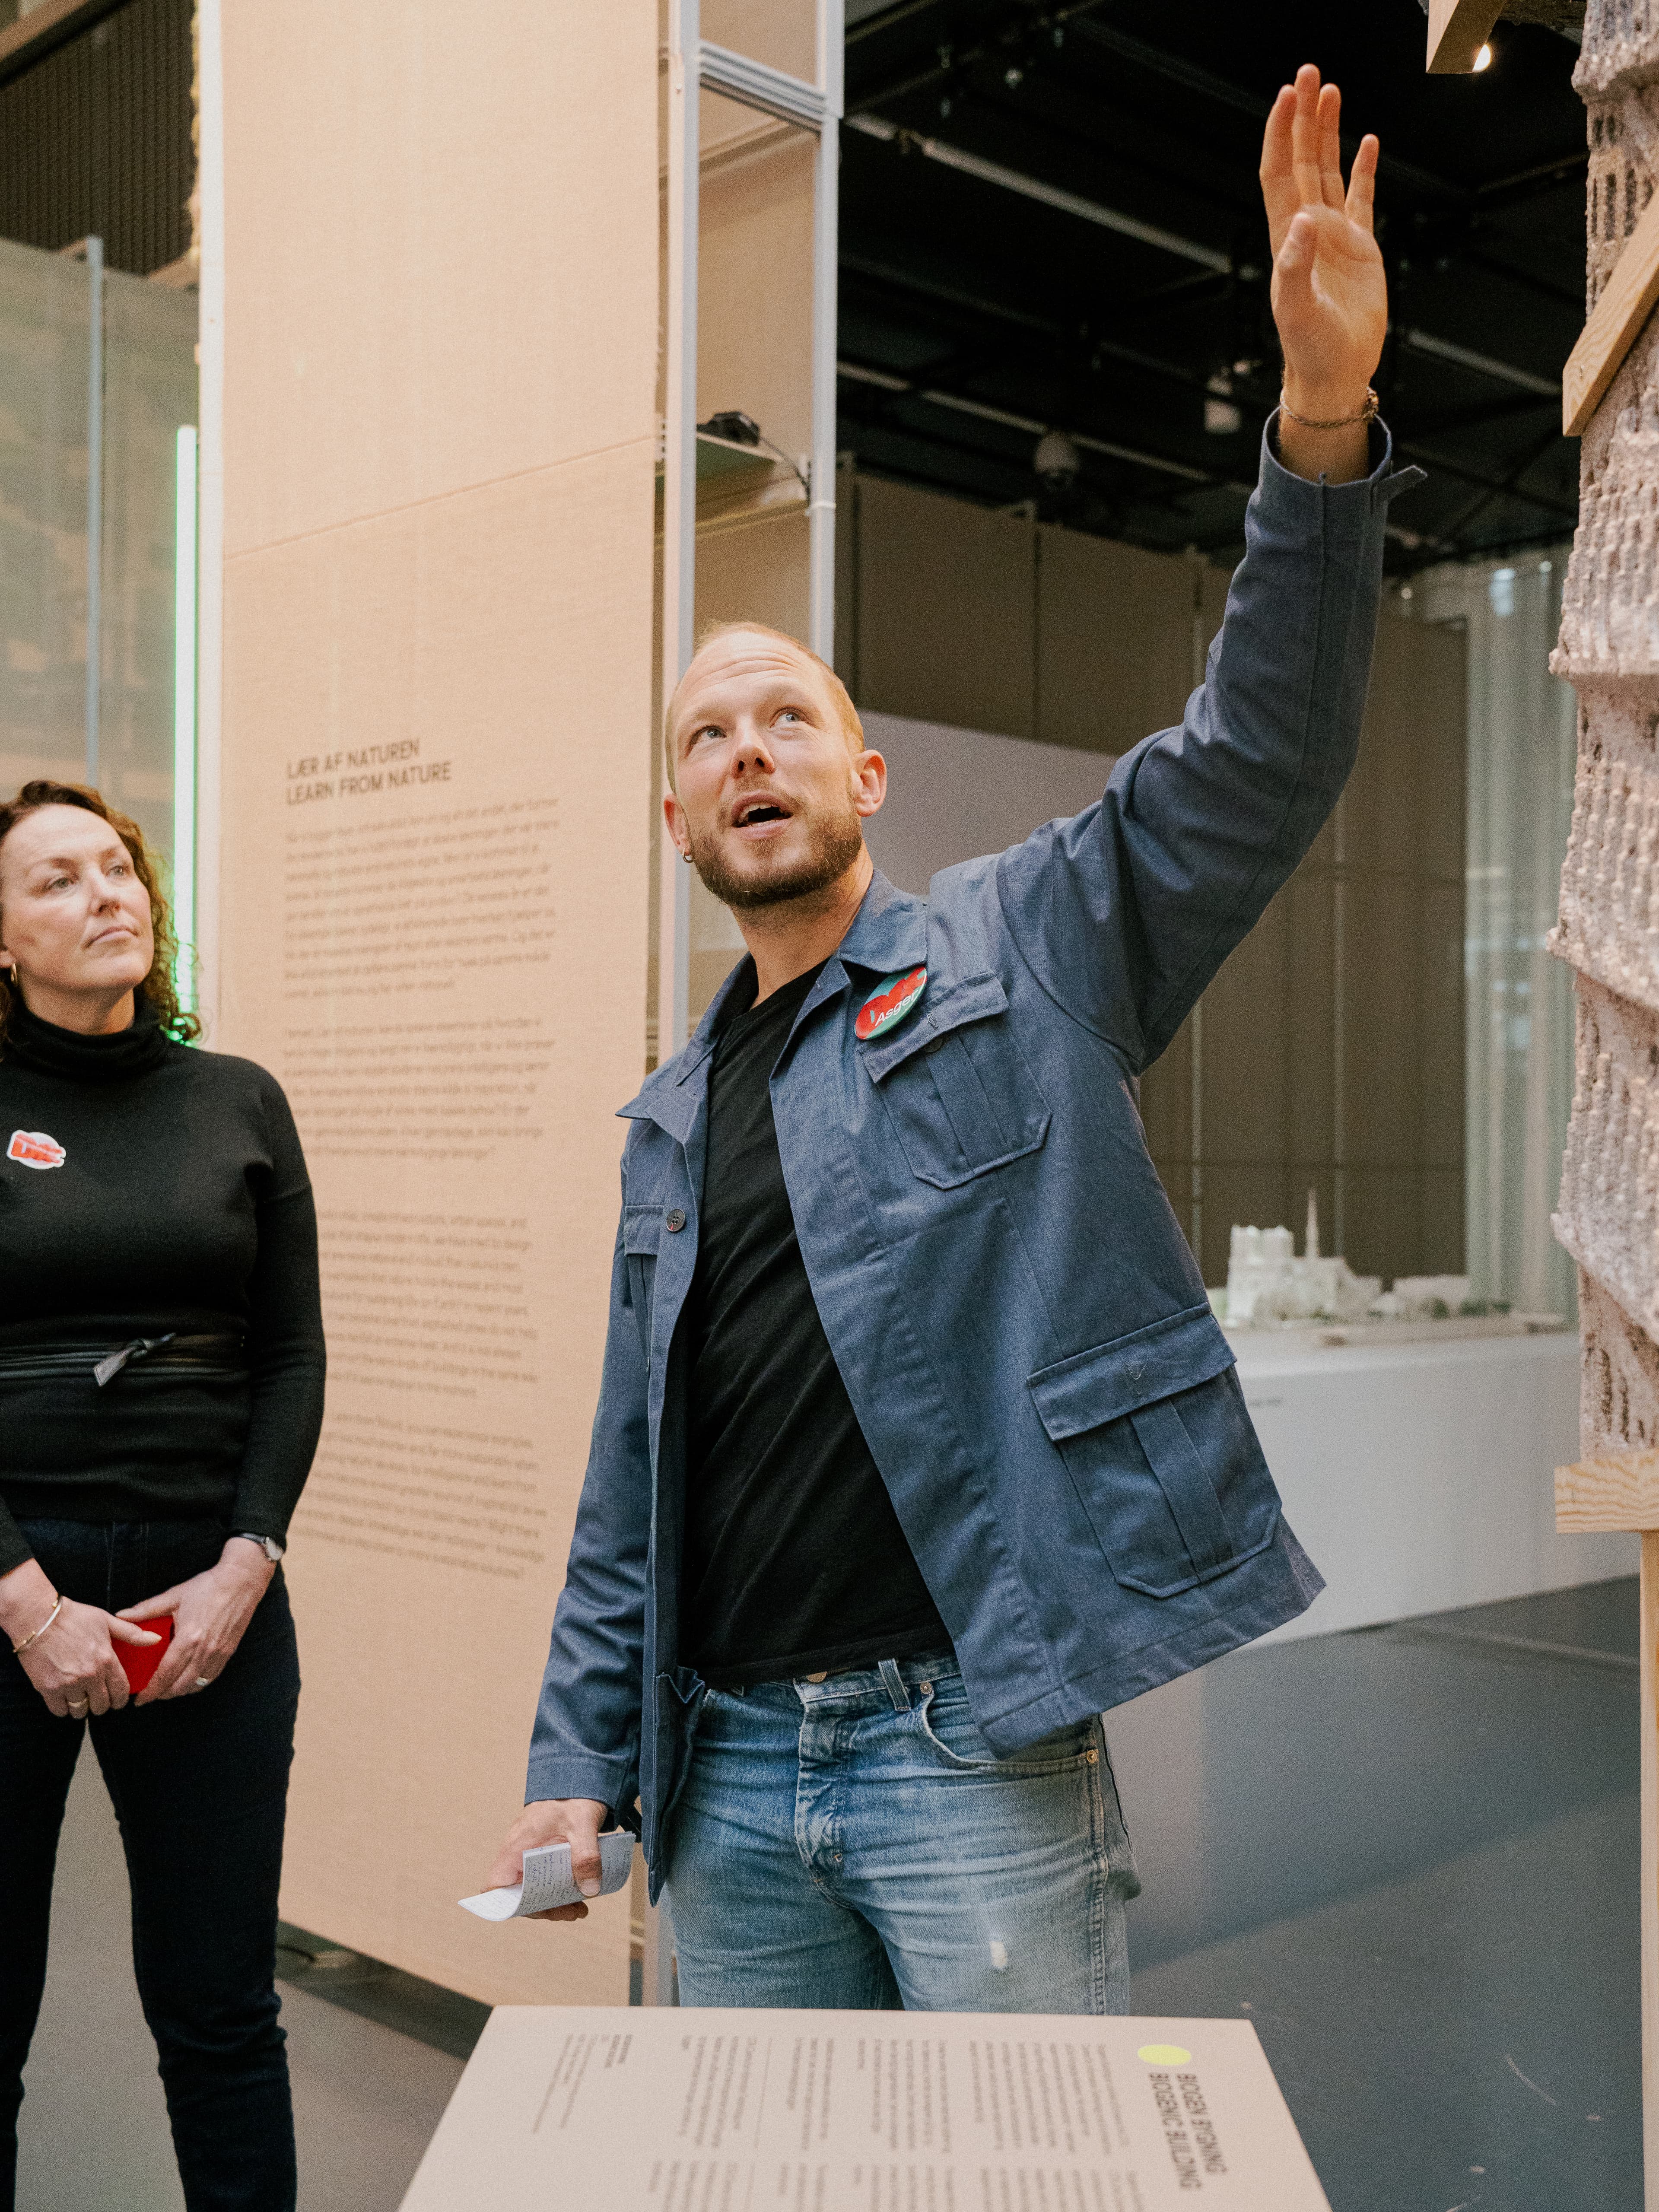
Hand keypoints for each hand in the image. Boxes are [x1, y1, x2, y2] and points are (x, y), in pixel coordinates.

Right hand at [0, 1556, 158, 1717]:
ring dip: (82, 1708)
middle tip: (98, 1698)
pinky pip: (60, 1711)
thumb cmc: (73, 1617)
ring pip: (81, 1711)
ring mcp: (68, 1684)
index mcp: (106, 1660)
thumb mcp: (107, 1620)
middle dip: (102, 1704)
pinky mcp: (48, 1689)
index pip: (121, 1691)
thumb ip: (132, 1633)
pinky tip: (64, 1699)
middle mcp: (90, 1675)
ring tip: (80, 1698)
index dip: (121, 1699)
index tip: (117, 1699)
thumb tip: (156, 1639)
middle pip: (102, 1705)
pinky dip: (63, 1708)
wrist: (38, 1618)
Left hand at [117, 1537, 273, 1704]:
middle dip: (161, 1695)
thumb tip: (121, 1615)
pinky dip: (196, 1684)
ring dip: (178, 1691)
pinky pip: (210, 1678)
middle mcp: (204, 1651)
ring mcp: (218, 1654)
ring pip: (195, 1686)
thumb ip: (146, 1609)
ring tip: (166, 1689)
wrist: (241, 1581)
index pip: (165, 1675)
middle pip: (179, 1686)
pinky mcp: (228, 1653)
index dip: (150, 1691)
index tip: (139, 1699)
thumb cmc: (208, 1586)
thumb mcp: (174, 1596)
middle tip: (149, 1694)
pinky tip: (187, 1680)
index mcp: (188, 1638)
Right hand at [486, 1798, 607, 1921]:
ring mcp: (529, 1855)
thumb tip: (589, 1890)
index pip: (495, 1884)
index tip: (535, 1911)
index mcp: (517, 1847)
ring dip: (554, 1903)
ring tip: (580, 1908)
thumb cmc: (572, 1797)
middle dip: (544, 1909)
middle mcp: (518, 1854)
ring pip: (533, 1890)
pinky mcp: (543, 1855)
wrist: (578, 1778)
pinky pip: (544, 1880)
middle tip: (571, 1911)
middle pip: (518, 1895)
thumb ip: (586, 1857)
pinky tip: (581, 1892)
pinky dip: (560, 1890)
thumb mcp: (582, 1825)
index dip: (506, 1904)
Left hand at [1259, 64, 1386, 483]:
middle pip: (1303, 160)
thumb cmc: (1311, 349)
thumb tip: (1301, 221)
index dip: (1282, 134)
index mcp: (1289, 238)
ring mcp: (1334, 236)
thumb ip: (1295, 266)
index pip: (1281, 173)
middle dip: (1303, 117)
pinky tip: (1366, 142)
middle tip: (1308, 73)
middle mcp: (1308, 230)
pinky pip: (1360, 198)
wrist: (1334, 374)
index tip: (1286, 96)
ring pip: (1329, 171)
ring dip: (1329, 132)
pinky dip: (1362, 169)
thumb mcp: (1298, 310)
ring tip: (1330, 91)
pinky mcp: (1361, 248)